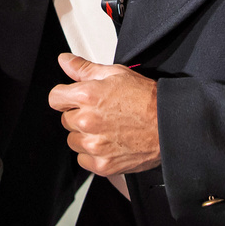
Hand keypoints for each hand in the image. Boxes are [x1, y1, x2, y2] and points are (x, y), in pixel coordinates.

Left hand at [48, 53, 160, 176]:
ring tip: (107, 128)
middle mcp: (87, 121)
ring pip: (73, 140)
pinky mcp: (102, 164)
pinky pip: (83, 159)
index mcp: (87, 96)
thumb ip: (83, 68)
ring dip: (84, 135)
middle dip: (79, 115)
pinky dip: (92, 153)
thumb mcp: (115, 74)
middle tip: (102, 113)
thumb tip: (64, 61)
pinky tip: (109, 143)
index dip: (66, 96)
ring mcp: (94, 145)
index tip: (74, 99)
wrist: (169, 125)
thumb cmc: (146, 99)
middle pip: (65, 119)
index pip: (55, 98)